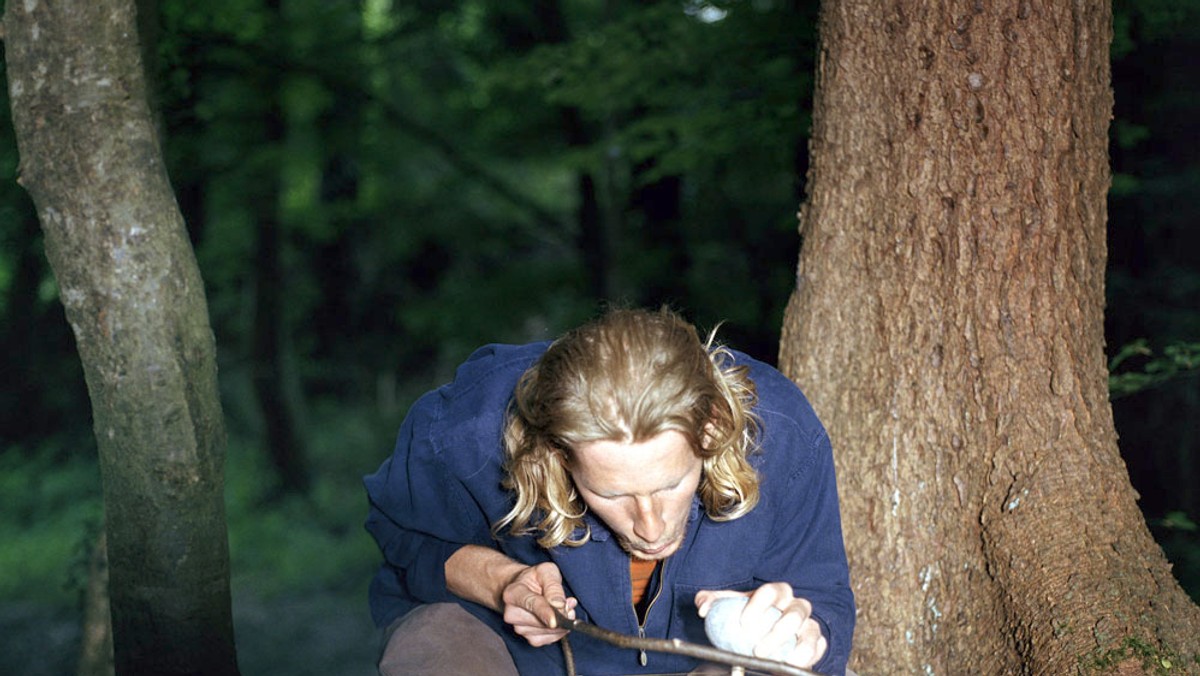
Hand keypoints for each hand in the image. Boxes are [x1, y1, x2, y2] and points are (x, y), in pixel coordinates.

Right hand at [500, 561, 577, 646]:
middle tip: (569, 603)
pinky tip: (559, 619)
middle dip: (560, 616)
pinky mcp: (528, 638)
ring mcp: (518, 627)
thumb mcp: (547, 572)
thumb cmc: (536, 578)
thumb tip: (560, 605)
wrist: (525, 588)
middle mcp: (511, 613)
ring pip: (547, 632)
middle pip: (540, 621)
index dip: (544, 612)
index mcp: (513, 593)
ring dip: (561, 623)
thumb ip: (553, 587)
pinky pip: (549, 639)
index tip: (554, 621)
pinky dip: (559, 631)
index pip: (530, 604)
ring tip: (564, 607)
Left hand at [695, 583, 826, 668]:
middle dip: (779, 631)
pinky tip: (793, 665)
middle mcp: (796, 605)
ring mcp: (809, 624)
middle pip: (795, 613)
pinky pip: (818, 648)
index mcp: (777, 592)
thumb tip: (703, 608)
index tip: (743, 623)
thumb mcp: (728, 606)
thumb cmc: (747, 615)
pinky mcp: (816, 642)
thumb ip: (712, 602)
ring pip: (811, 632)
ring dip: (798, 649)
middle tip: (758, 650)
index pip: (771, 592)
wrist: (764, 631)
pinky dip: (809, 658)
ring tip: (779, 663)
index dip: (759, 605)